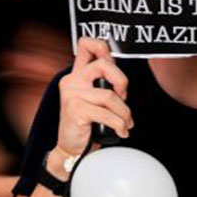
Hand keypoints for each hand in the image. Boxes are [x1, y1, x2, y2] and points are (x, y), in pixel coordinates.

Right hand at [56, 38, 131, 158]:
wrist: (71, 150)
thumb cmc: (86, 124)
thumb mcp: (94, 100)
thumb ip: (103, 85)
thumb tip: (122, 81)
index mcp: (76, 75)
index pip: (86, 46)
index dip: (102, 47)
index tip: (114, 66)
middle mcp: (71, 81)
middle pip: (104, 64)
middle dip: (122, 81)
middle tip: (124, 97)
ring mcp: (72, 94)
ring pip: (110, 95)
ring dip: (124, 112)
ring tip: (126, 123)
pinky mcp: (75, 110)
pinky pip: (107, 114)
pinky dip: (119, 124)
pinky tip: (121, 131)